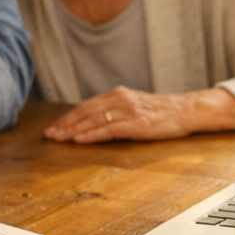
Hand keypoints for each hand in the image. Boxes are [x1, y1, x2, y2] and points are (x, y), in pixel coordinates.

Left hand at [44, 86, 234, 142]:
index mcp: (117, 94)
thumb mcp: (134, 105)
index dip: (68, 116)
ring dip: (73, 130)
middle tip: (49, 135)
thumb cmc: (160, 111)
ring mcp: (127, 112)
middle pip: (85, 112)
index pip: (86, 105)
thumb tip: (94, 120)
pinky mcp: (136, 125)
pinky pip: (108, 130)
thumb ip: (115, 109)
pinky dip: (91, 135)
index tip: (54, 127)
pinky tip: (78, 140)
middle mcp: (120, 99)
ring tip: (58, 138)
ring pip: (93, 120)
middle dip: (65, 124)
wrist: (185, 110)